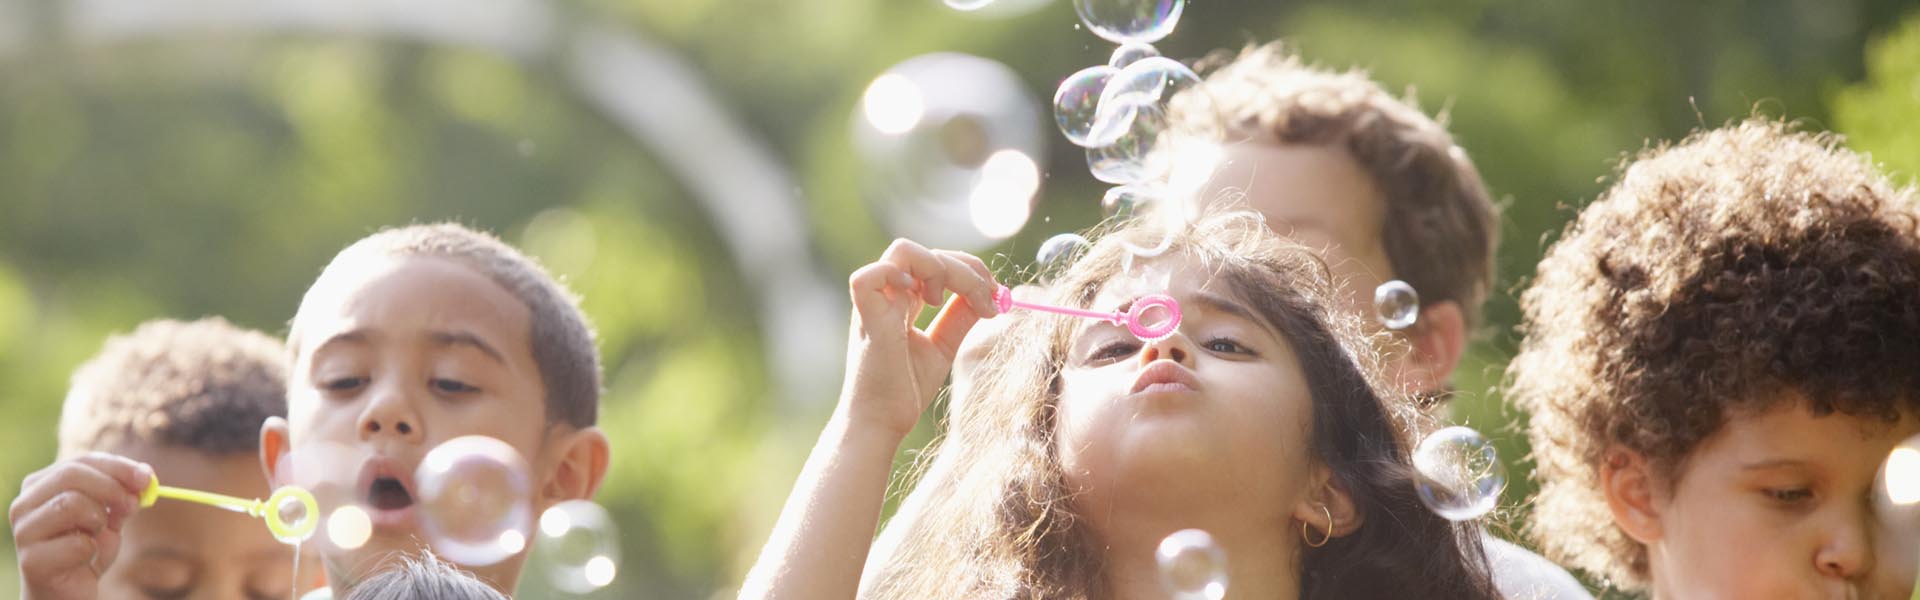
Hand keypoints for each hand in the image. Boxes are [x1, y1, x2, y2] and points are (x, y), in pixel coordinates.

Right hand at [11, 453, 152, 599]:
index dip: (117, 467)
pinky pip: (77, 544)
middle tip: (133, 505)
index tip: (147, 478)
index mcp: (40, 486)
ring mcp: (23, 532)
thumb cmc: (85, 549)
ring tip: (95, 536)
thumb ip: (122, 494)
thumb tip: (144, 476)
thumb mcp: (108, 516)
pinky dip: (92, 551)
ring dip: (98, 520)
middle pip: (71, 475)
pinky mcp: (31, 560)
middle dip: (112, 487)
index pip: (80, 462)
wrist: (67, 591)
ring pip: (71, 504)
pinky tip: (84, 559)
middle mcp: (24, 504)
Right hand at [841, 239, 999, 440]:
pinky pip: (870, 276)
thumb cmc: (905, 389)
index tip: (996, 296)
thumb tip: (988, 293)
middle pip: (926, 252)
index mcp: (902, 301)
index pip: (937, 263)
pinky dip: (900, 277)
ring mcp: (873, 303)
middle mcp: (887, 295)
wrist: (883, 422)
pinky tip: (924, 300)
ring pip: (903, 251)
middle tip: (988, 297)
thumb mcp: (943, 346)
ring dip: (939, 268)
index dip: (970, 272)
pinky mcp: (865, 318)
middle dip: (966, 268)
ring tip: (948, 302)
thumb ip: (960, 317)